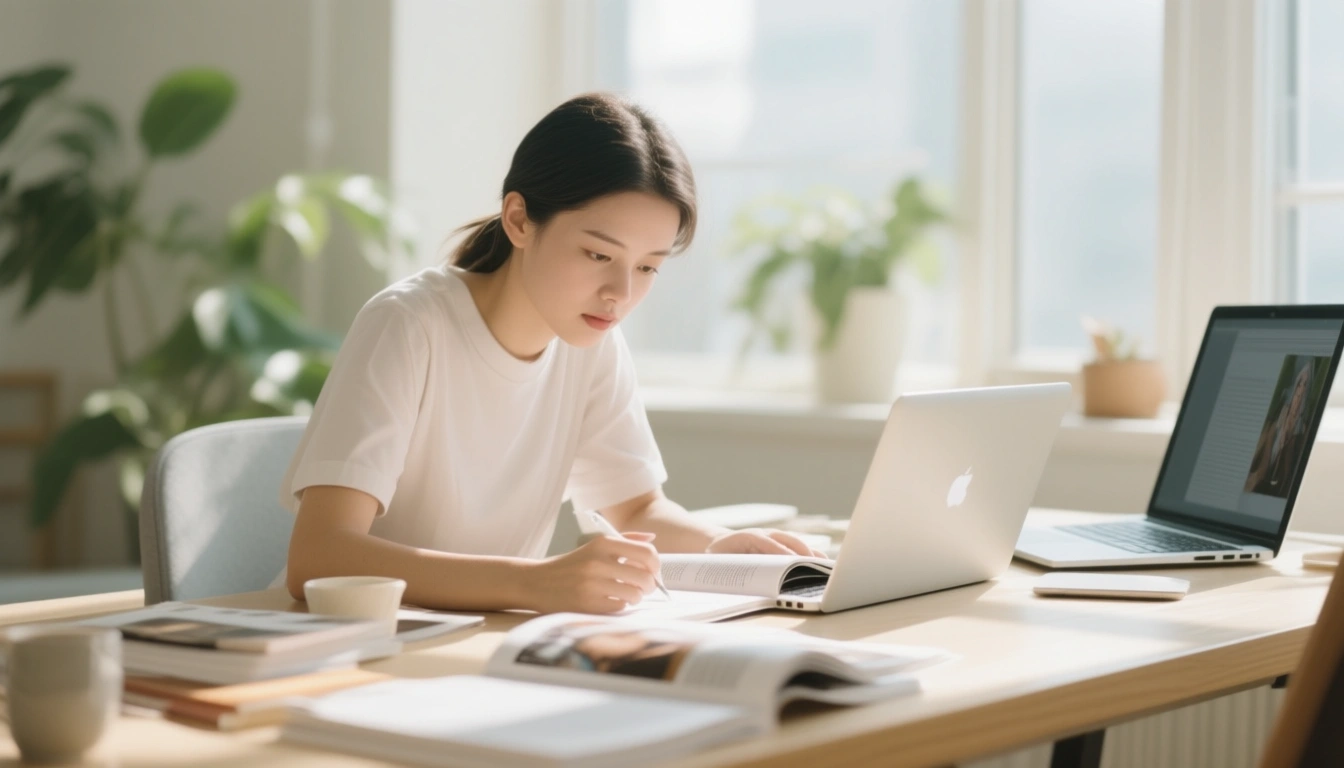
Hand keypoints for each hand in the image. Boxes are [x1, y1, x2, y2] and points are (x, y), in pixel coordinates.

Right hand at [522, 532, 660, 613]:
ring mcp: (592, 584)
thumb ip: (624, 540)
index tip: (652, 572)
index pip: (647, 552)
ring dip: (635, 598)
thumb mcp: (594, 546)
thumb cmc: (571, 565)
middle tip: (642, 588)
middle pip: (645, 577)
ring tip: (625, 595)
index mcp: (603, 543)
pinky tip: (609, 601)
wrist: (536, 582)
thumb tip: (652, 537)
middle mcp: (598, 561)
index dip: (656, 565)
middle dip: (649, 585)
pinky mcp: (587, 604)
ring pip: (635, 595)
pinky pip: (619, 607)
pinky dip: (619, 606)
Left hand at [706, 528, 827, 557]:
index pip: (768, 543)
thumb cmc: (718, 556)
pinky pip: (800, 549)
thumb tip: (732, 583)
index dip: (781, 553)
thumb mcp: (716, 562)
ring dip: (811, 554)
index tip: (793, 563)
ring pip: (797, 543)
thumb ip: (724, 569)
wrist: (719, 543)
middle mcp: (766, 534)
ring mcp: (776, 538)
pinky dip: (812, 556)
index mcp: (749, 536)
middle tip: (814, 568)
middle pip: (789, 541)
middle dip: (801, 554)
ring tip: (825, 568)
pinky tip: (823, 567)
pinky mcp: (782, 545)